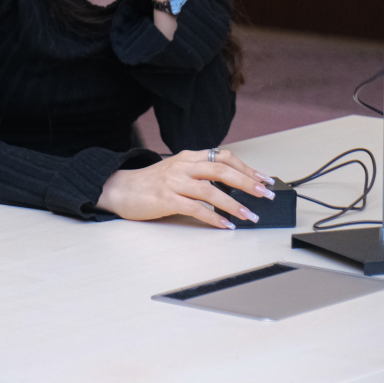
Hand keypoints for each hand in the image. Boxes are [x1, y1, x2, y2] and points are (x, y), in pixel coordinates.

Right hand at [97, 148, 275, 228]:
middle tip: (264, 195)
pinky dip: (213, 218)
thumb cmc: (150, 183)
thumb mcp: (177, 171)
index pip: (223, 157)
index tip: (264, 180)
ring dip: (233, 204)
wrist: (119, 189)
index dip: (246, 167)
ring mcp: (173, 182)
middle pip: (221, 170)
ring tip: (248, 215)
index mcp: (187, 157)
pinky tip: (224, 225)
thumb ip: (200, 174)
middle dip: (247, 183)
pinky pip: (195, 208)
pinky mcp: (165, 199)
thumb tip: (233, 187)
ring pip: (210, 190)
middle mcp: (182, 166)